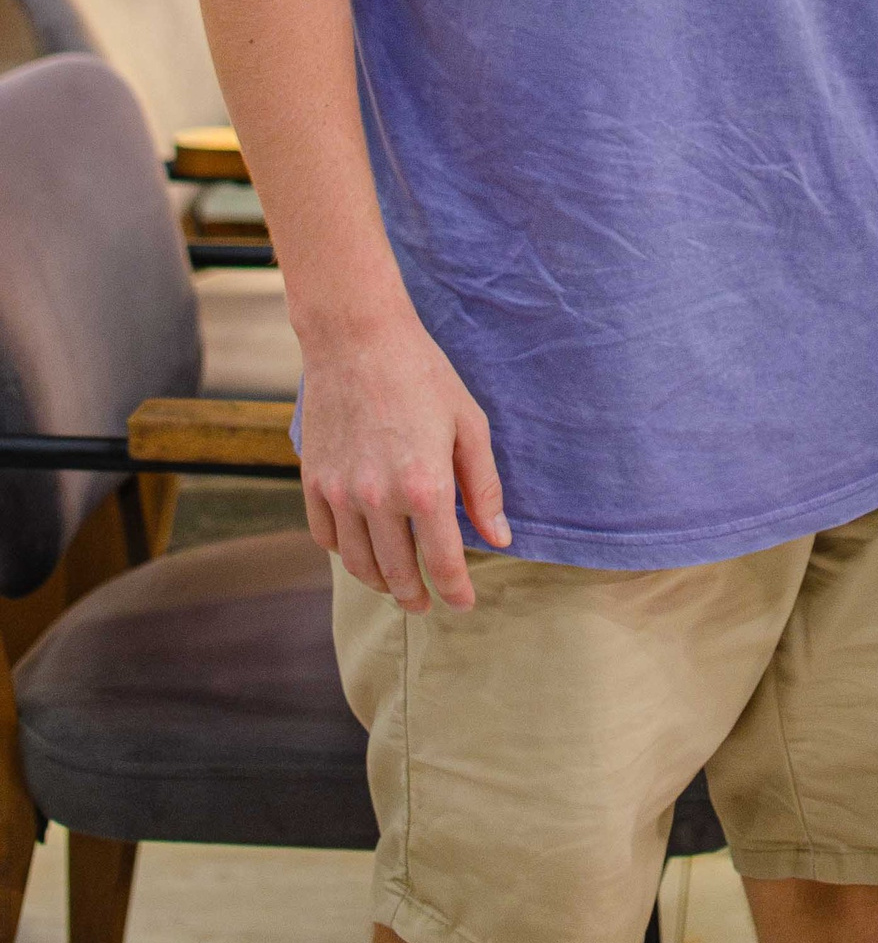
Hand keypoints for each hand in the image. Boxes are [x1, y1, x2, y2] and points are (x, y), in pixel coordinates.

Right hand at [298, 298, 509, 613]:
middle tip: (427, 603)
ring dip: (380, 582)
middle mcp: (378, 499)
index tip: (465, 604)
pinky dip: (345, 552)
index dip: (456, 591)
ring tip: (396, 585)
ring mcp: (340, 493)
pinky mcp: (313, 481)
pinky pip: (326, 537)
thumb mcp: (468, 424)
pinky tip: (362, 550)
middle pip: (398, 573)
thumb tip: (498, 539)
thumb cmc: (422, 375)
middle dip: (417, 596)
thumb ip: (484, 487)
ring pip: (359, 563)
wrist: (357, 338)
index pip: (443, 562)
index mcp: (425, 486)